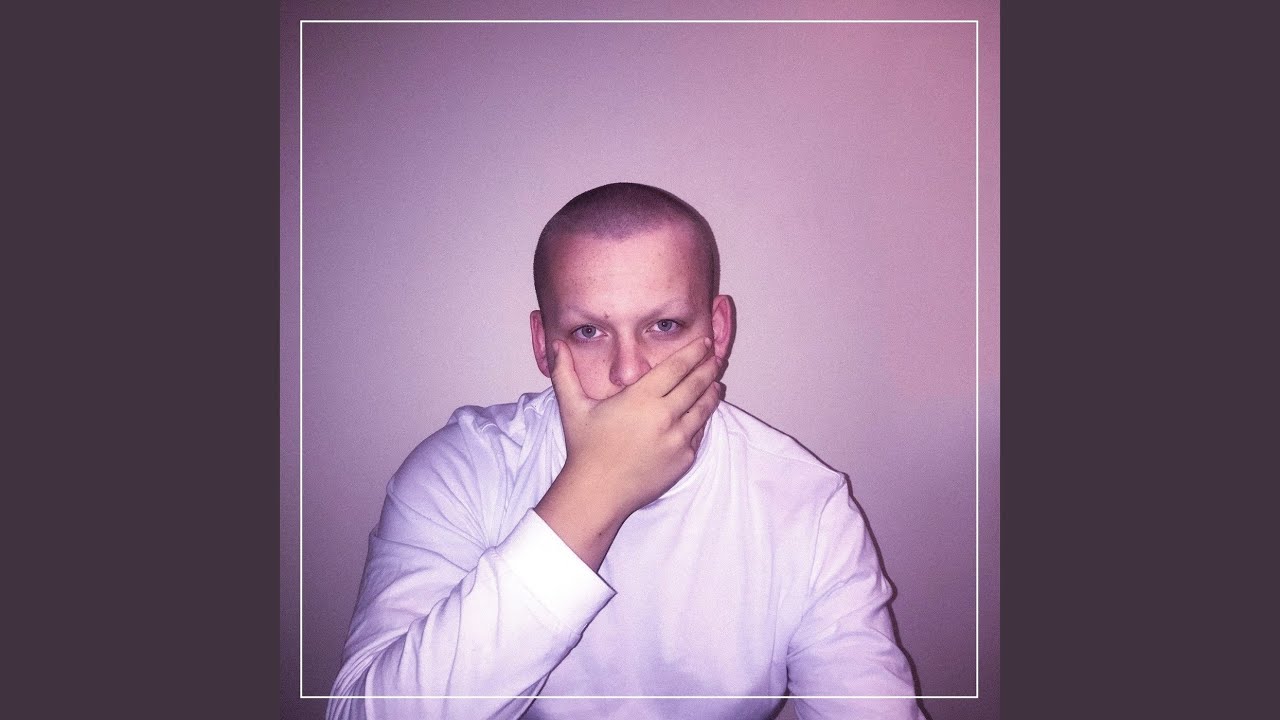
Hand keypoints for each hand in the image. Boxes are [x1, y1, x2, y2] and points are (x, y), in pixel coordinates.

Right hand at [534, 337, 722, 568]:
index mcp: (641, 398)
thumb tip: (556, 344)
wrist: (597, 493)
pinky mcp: (683, 459)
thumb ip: (564, 372)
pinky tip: (703, 413)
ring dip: (712, 392)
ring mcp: (677, 439)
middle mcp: (664, 416)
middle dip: (708, 368)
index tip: (704, 342)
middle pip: (696, 384)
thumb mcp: (572, 406)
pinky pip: (698, 434)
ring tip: (716, 383)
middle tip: (716, 357)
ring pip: (703, 409)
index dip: (693, 352)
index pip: (677, 367)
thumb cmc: (584, 448)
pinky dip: (702, 420)